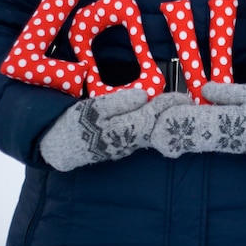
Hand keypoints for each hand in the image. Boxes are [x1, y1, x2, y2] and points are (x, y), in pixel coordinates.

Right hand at [40, 89, 191, 170]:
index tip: (182, 96)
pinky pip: (141, 136)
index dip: (167, 105)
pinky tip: (159, 118)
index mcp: (122, 130)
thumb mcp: (93, 109)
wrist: (58, 149)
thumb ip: (119, 103)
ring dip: (164, 119)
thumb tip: (143, 96)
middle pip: (156, 125)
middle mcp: (129, 142)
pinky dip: (153, 125)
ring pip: (150, 132)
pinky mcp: (121, 148)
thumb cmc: (74, 124)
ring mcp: (126, 147)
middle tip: (188, 101)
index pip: (152, 116)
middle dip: (171, 113)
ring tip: (178, 107)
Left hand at [151, 82, 245, 158]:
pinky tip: (174, 140)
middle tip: (149, 127)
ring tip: (155, 133)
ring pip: (194, 142)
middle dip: (169, 132)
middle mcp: (223, 135)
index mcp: (228, 120)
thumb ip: (227, 92)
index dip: (175, 117)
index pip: (195, 120)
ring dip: (174, 138)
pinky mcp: (227, 147)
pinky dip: (187, 141)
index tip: (159, 113)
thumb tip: (202, 89)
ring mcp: (225, 143)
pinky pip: (203, 144)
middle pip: (190, 135)